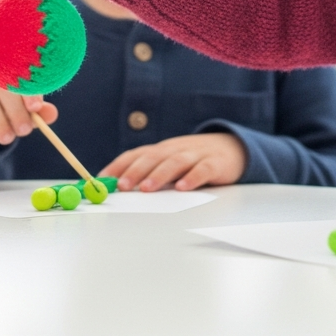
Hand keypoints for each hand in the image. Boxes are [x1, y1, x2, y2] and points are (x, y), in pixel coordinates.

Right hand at [0, 66, 58, 144]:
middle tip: (23, 131)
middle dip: (15, 111)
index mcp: (6, 69)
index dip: (28, 90)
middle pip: (1, 85)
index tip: (35, 108)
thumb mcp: (17, 112)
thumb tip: (52, 114)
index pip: (18, 73)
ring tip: (7, 138)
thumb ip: (34, 112)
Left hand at [100, 133, 246, 191]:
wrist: (232, 147)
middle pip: (153, 157)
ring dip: (159, 175)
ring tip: (147, 189)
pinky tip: (183, 187)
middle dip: (136, 171)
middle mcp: (175, 149)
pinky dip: (192, 178)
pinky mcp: (215, 163)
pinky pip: (203, 169)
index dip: (119, 165)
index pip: (136, 154)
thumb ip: (148, 173)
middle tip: (123, 186)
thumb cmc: (194, 160)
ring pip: (175, 162)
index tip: (104, 180)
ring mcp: (196, 155)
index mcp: (162, 150)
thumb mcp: (169, 163)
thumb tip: (117, 188)